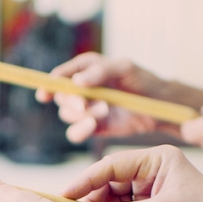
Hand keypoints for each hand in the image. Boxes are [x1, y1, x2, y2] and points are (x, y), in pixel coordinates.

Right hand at [35, 53, 168, 143]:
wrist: (157, 105)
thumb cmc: (142, 80)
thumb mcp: (124, 68)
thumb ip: (100, 71)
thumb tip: (76, 82)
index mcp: (85, 69)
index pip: (60, 76)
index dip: (50, 84)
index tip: (45, 93)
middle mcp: (81, 89)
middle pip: (60, 97)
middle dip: (70, 101)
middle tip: (84, 104)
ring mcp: (86, 109)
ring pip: (66, 116)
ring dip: (82, 115)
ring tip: (105, 110)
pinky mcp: (92, 127)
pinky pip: (75, 133)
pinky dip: (81, 130)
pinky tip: (94, 125)